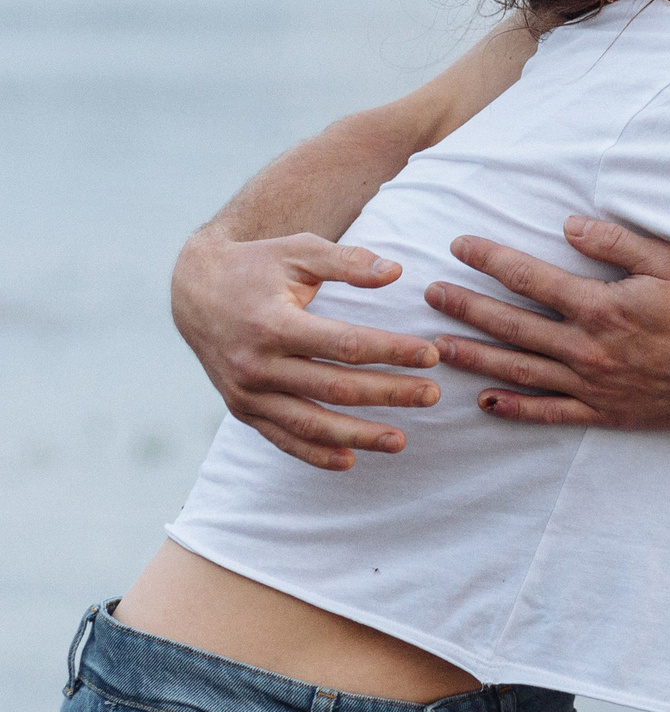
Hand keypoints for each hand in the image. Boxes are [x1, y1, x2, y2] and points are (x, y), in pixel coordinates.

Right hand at [170, 230, 442, 469]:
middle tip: (433, 394)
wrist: (195, 292)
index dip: (391, 352)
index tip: (431, 355)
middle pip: (334, 388)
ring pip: (309, 423)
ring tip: (400, 441)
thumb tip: (395, 271)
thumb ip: (347, 261)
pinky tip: (350, 460)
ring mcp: (246, 393)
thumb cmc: (258, 266)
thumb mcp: (299, 251)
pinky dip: (314, 454)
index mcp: (273, 324)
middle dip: (388, 393)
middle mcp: (256, 364)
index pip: (344, 346)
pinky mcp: (242, 409)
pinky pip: (281, 438)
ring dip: (357, 435)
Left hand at [427, 217, 669, 429]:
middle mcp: (587, 348)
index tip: (460, 246)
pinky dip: (514, 409)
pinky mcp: (603, 412)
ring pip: (518, 370)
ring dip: (474, 356)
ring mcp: (591, 385)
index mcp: (601, 307)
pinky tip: (484, 402)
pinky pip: (548, 413)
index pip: (530, 278)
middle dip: (465, 307)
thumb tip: (568, 225)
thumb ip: (617, 242)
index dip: (490, 260)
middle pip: (511, 325)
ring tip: (438, 345)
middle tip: (430, 293)